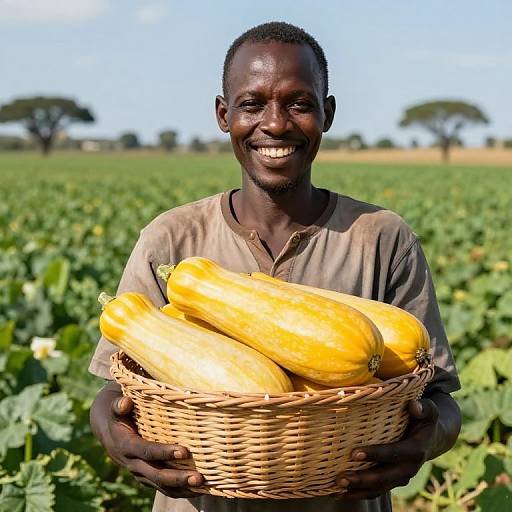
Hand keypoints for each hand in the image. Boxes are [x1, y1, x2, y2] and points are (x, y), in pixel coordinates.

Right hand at [90, 381, 202, 497]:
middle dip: (178, 478)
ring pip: (161, 486)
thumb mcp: (115, 407)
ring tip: (203, 486)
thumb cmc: (119, 413)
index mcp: (126, 446)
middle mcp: (132, 463)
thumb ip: (119, 405)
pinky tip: (199, 491)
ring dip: (182, 489)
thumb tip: (125, 401)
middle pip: (156, 475)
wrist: (108, 430)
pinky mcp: (146, 478)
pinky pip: (163, 488)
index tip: (185, 451)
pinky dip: (180, 491)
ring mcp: (140, 473)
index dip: (164, 452)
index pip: (146, 451)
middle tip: (199, 478)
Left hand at [334, 398, 438, 499]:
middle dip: (361, 479)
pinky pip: (374, 492)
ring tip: (335, 488)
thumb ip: (424, 408)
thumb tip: (413, 405)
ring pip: (377, 489)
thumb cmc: (423, 419)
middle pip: (383, 478)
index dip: (375, 454)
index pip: (394, 453)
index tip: (353, 453)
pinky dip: (357, 494)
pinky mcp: (391, 482)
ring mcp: (399, 478)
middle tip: (340, 477)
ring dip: (356, 490)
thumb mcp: (429, 411)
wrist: (430, 439)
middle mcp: (409, 469)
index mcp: (416, 451)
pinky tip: (338, 494)